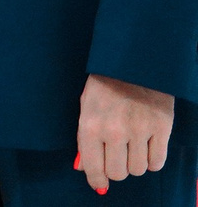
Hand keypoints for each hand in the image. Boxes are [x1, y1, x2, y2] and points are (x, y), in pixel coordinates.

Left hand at [78, 74, 173, 192]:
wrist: (132, 63)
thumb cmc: (104, 86)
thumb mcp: (86, 108)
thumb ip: (85, 140)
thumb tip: (85, 169)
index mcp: (90, 125)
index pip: (93, 167)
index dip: (97, 180)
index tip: (100, 184)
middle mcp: (114, 131)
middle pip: (118, 173)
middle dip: (116, 169)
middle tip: (117, 157)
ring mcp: (140, 130)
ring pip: (139, 170)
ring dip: (135, 163)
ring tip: (131, 147)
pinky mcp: (161, 128)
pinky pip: (158, 163)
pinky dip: (152, 161)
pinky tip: (147, 148)